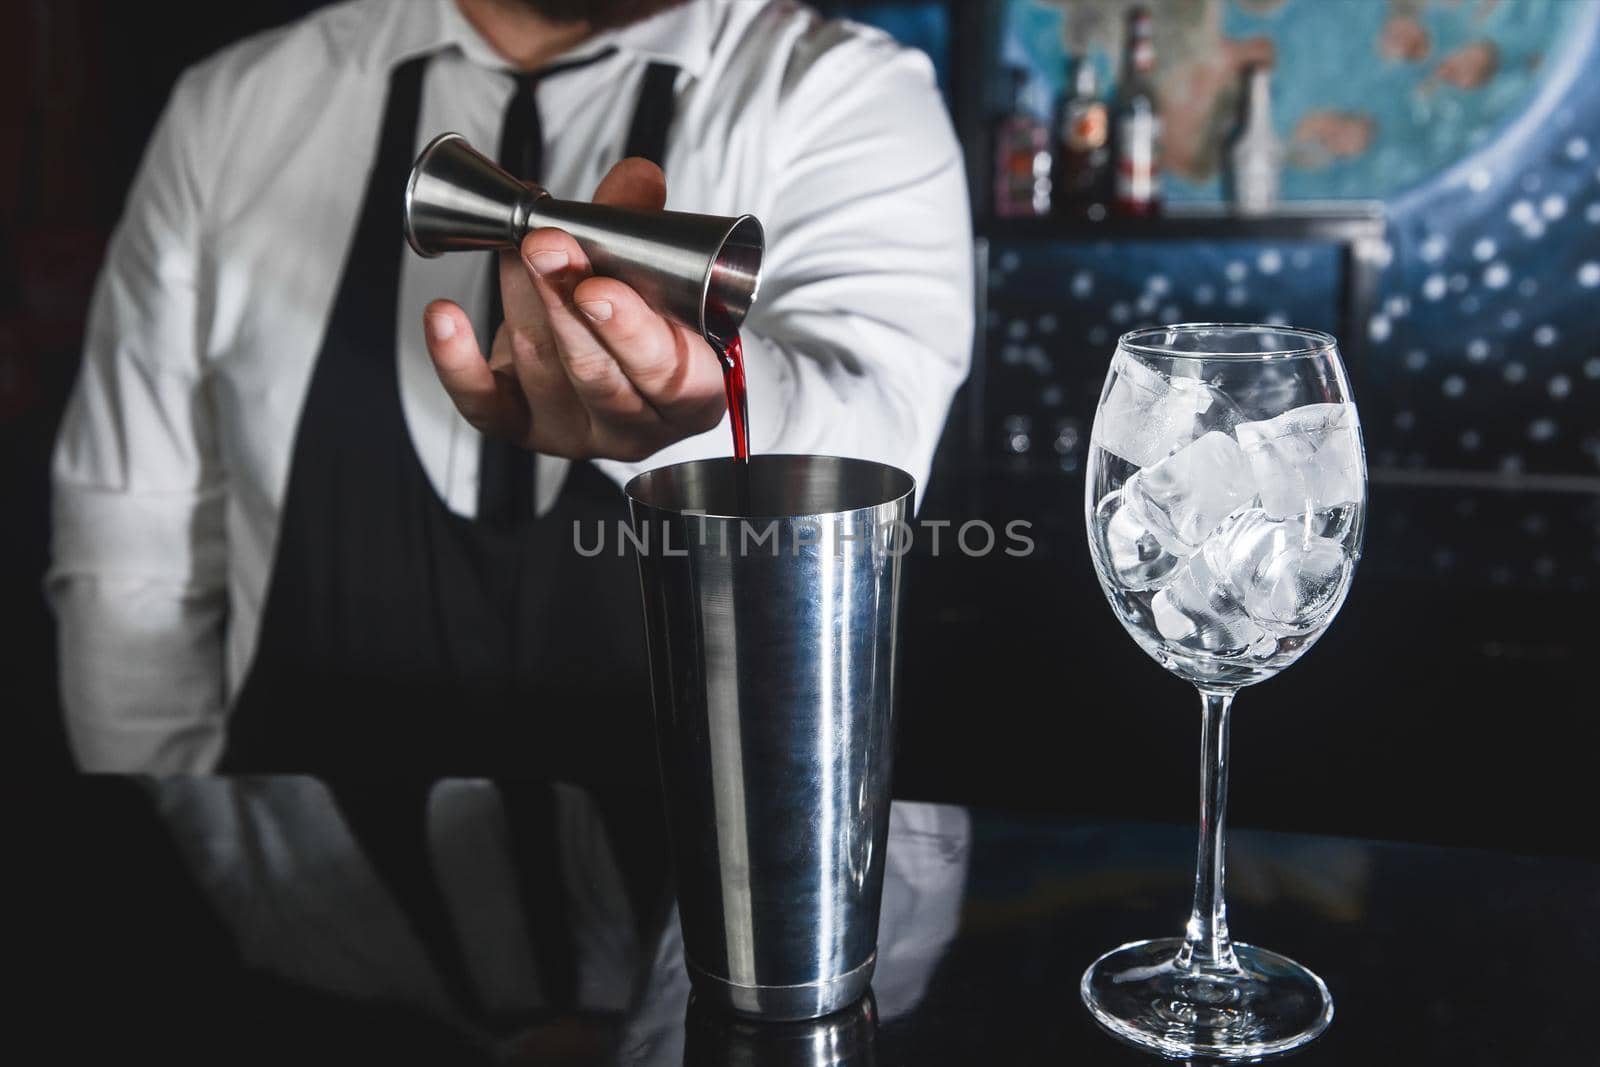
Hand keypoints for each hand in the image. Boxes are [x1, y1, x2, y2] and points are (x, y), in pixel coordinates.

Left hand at [421, 158, 726, 461]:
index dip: (630, 331)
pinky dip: (457, 360)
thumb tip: (637, 178)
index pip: (666, 372)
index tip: (600, 286)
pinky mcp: (520, 427)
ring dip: (523, 298)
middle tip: (545, 244)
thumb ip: (643, 228)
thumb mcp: (662, 276)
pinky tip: (445, 317)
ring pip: (541, 368)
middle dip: (564, 304)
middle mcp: (634, 424)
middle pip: (595, 372)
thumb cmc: (652, 323)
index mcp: (690, 393)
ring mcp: (574, 431)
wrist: (615, 361)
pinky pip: (483, 404)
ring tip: (517, 244)